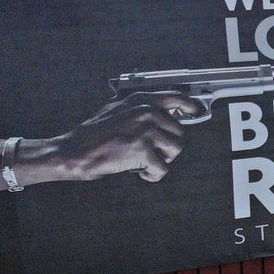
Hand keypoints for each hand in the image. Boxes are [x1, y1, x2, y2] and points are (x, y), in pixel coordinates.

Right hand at [19, 92, 203, 183]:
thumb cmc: (94, 133)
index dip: (191, 106)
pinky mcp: (143, 151)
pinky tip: (141, 172)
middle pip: (180, 132)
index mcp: (141, 100)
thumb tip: (164, 110)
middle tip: (153, 152)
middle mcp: (147, 112)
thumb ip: (139, 107)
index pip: (177, 98)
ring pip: (176, 150)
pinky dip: (153, 175)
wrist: (75, 150)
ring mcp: (146, 131)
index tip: (198, 112)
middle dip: (169, 146)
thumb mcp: (116, 108)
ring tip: (146, 161)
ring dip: (164, 160)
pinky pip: (163, 169)